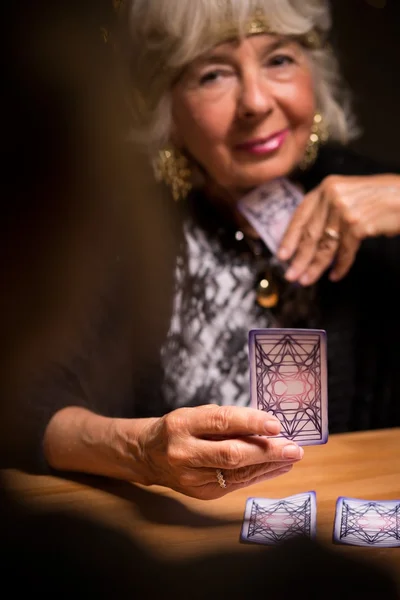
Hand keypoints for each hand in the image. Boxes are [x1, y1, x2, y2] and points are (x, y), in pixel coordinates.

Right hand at [128, 404, 302, 499]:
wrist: (148, 455)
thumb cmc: (179, 429)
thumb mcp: (196, 414)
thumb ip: (227, 419)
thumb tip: (265, 426)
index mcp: (182, 425)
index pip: (222, 423)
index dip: (251, 423)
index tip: (276, 425)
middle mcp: (184, 452)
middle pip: (231, 454)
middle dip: (267, 451)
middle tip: (293, 448)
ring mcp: (191, 477)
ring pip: (236, 473)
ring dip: (268, 465)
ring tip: (291, 457)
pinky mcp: (200, 494)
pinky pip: (235, 484)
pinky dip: (258, 475)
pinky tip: (275, 467)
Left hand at [278, 174, 399, 284]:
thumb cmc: (380, 197)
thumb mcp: (349, 195)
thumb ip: (328, 210)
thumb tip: (307, 239)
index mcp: (326, 187)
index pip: (301, 215)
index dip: (289, 237)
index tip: (281, 255)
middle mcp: (333, 196)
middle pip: (310, 233)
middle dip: (299, 258)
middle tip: (290, 275)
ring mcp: (345, 210)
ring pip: (325, 245)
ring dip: (315, 266)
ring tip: (306, 280)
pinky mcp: (358, 225)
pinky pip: (344, 251)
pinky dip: (340, 266)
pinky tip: (335, 276)